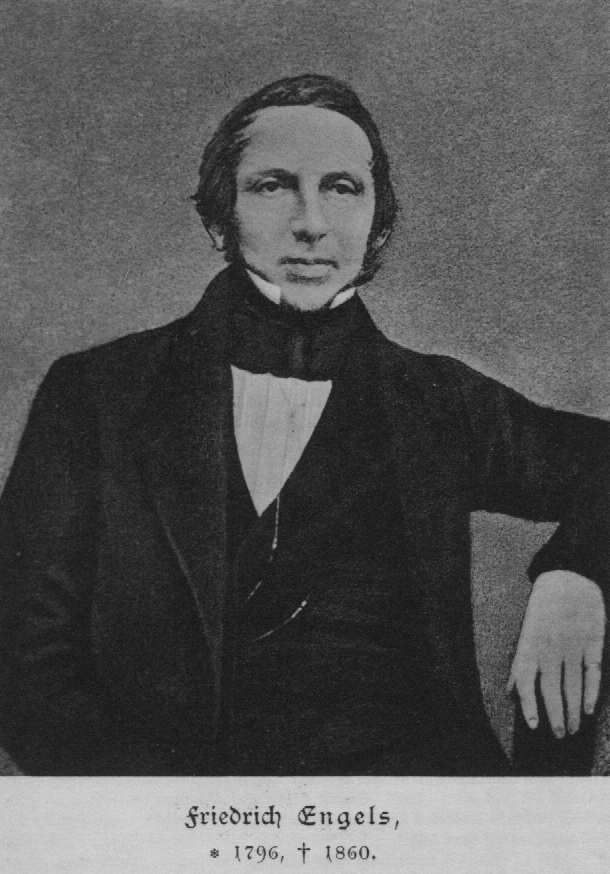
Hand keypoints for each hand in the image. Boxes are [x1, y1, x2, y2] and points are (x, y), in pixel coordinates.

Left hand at [507, 571, 605, 737]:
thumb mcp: (526, 633)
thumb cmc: (543, 609)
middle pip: (552, 689)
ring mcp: (573, 645)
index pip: (527, 681)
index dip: (529, 705)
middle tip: (558, 734)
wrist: (568, 579)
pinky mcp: (592, 641)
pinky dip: (591, 692)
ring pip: (573, 686)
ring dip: (573, 710)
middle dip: (556, 715)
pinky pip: (592, 672)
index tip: (534, 726)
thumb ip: (520, 663)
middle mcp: (550, 647)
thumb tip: (510, 691)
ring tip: (573, 728)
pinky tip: (589, 708)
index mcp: (531, 644)